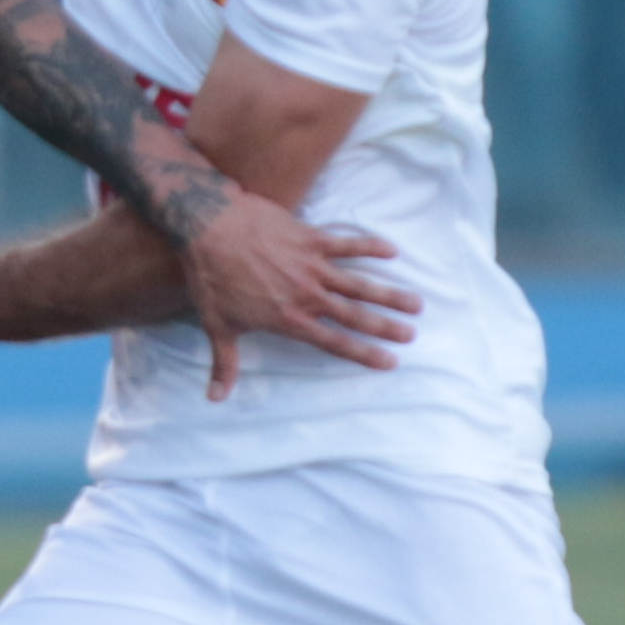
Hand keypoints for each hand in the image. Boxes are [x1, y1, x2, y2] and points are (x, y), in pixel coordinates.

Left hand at [177, 200, 420, 401]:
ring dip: (389, 294)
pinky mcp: (310, 238)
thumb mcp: (216, 325)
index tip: (390, 362)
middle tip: (412, 334)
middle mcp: (307, 296)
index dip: (364, 353)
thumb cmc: (210, 278)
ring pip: (359, 283)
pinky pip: (347, 243)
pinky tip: (393, 252)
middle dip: (386, 327)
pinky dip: (371, 246)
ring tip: (416, 303)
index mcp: (288, 320)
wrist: (208, 226)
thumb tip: (215, 398)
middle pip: (355, 315)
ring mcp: (311, 266)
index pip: (334, 343)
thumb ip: (224, 364)